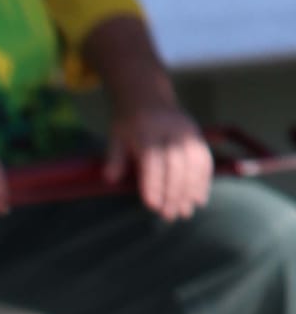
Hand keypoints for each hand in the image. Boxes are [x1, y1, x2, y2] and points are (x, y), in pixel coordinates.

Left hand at [106, 100, 212, 220]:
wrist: (149, 97)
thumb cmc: (129, 123)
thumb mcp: (116, 136)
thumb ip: (114, 157)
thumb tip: (110, 178)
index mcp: (147, 130)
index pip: (152, 160)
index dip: (153, 183)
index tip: (153, 205)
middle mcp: (171, 130)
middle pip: (176, 165)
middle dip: (173, 193)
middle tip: (169, 216)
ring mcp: (187, 132)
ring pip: (194, 163)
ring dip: (191, 190)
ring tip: (185, 213)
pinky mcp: (197, 136)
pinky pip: (204, 159)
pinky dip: (204, 180)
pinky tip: (199, 199)